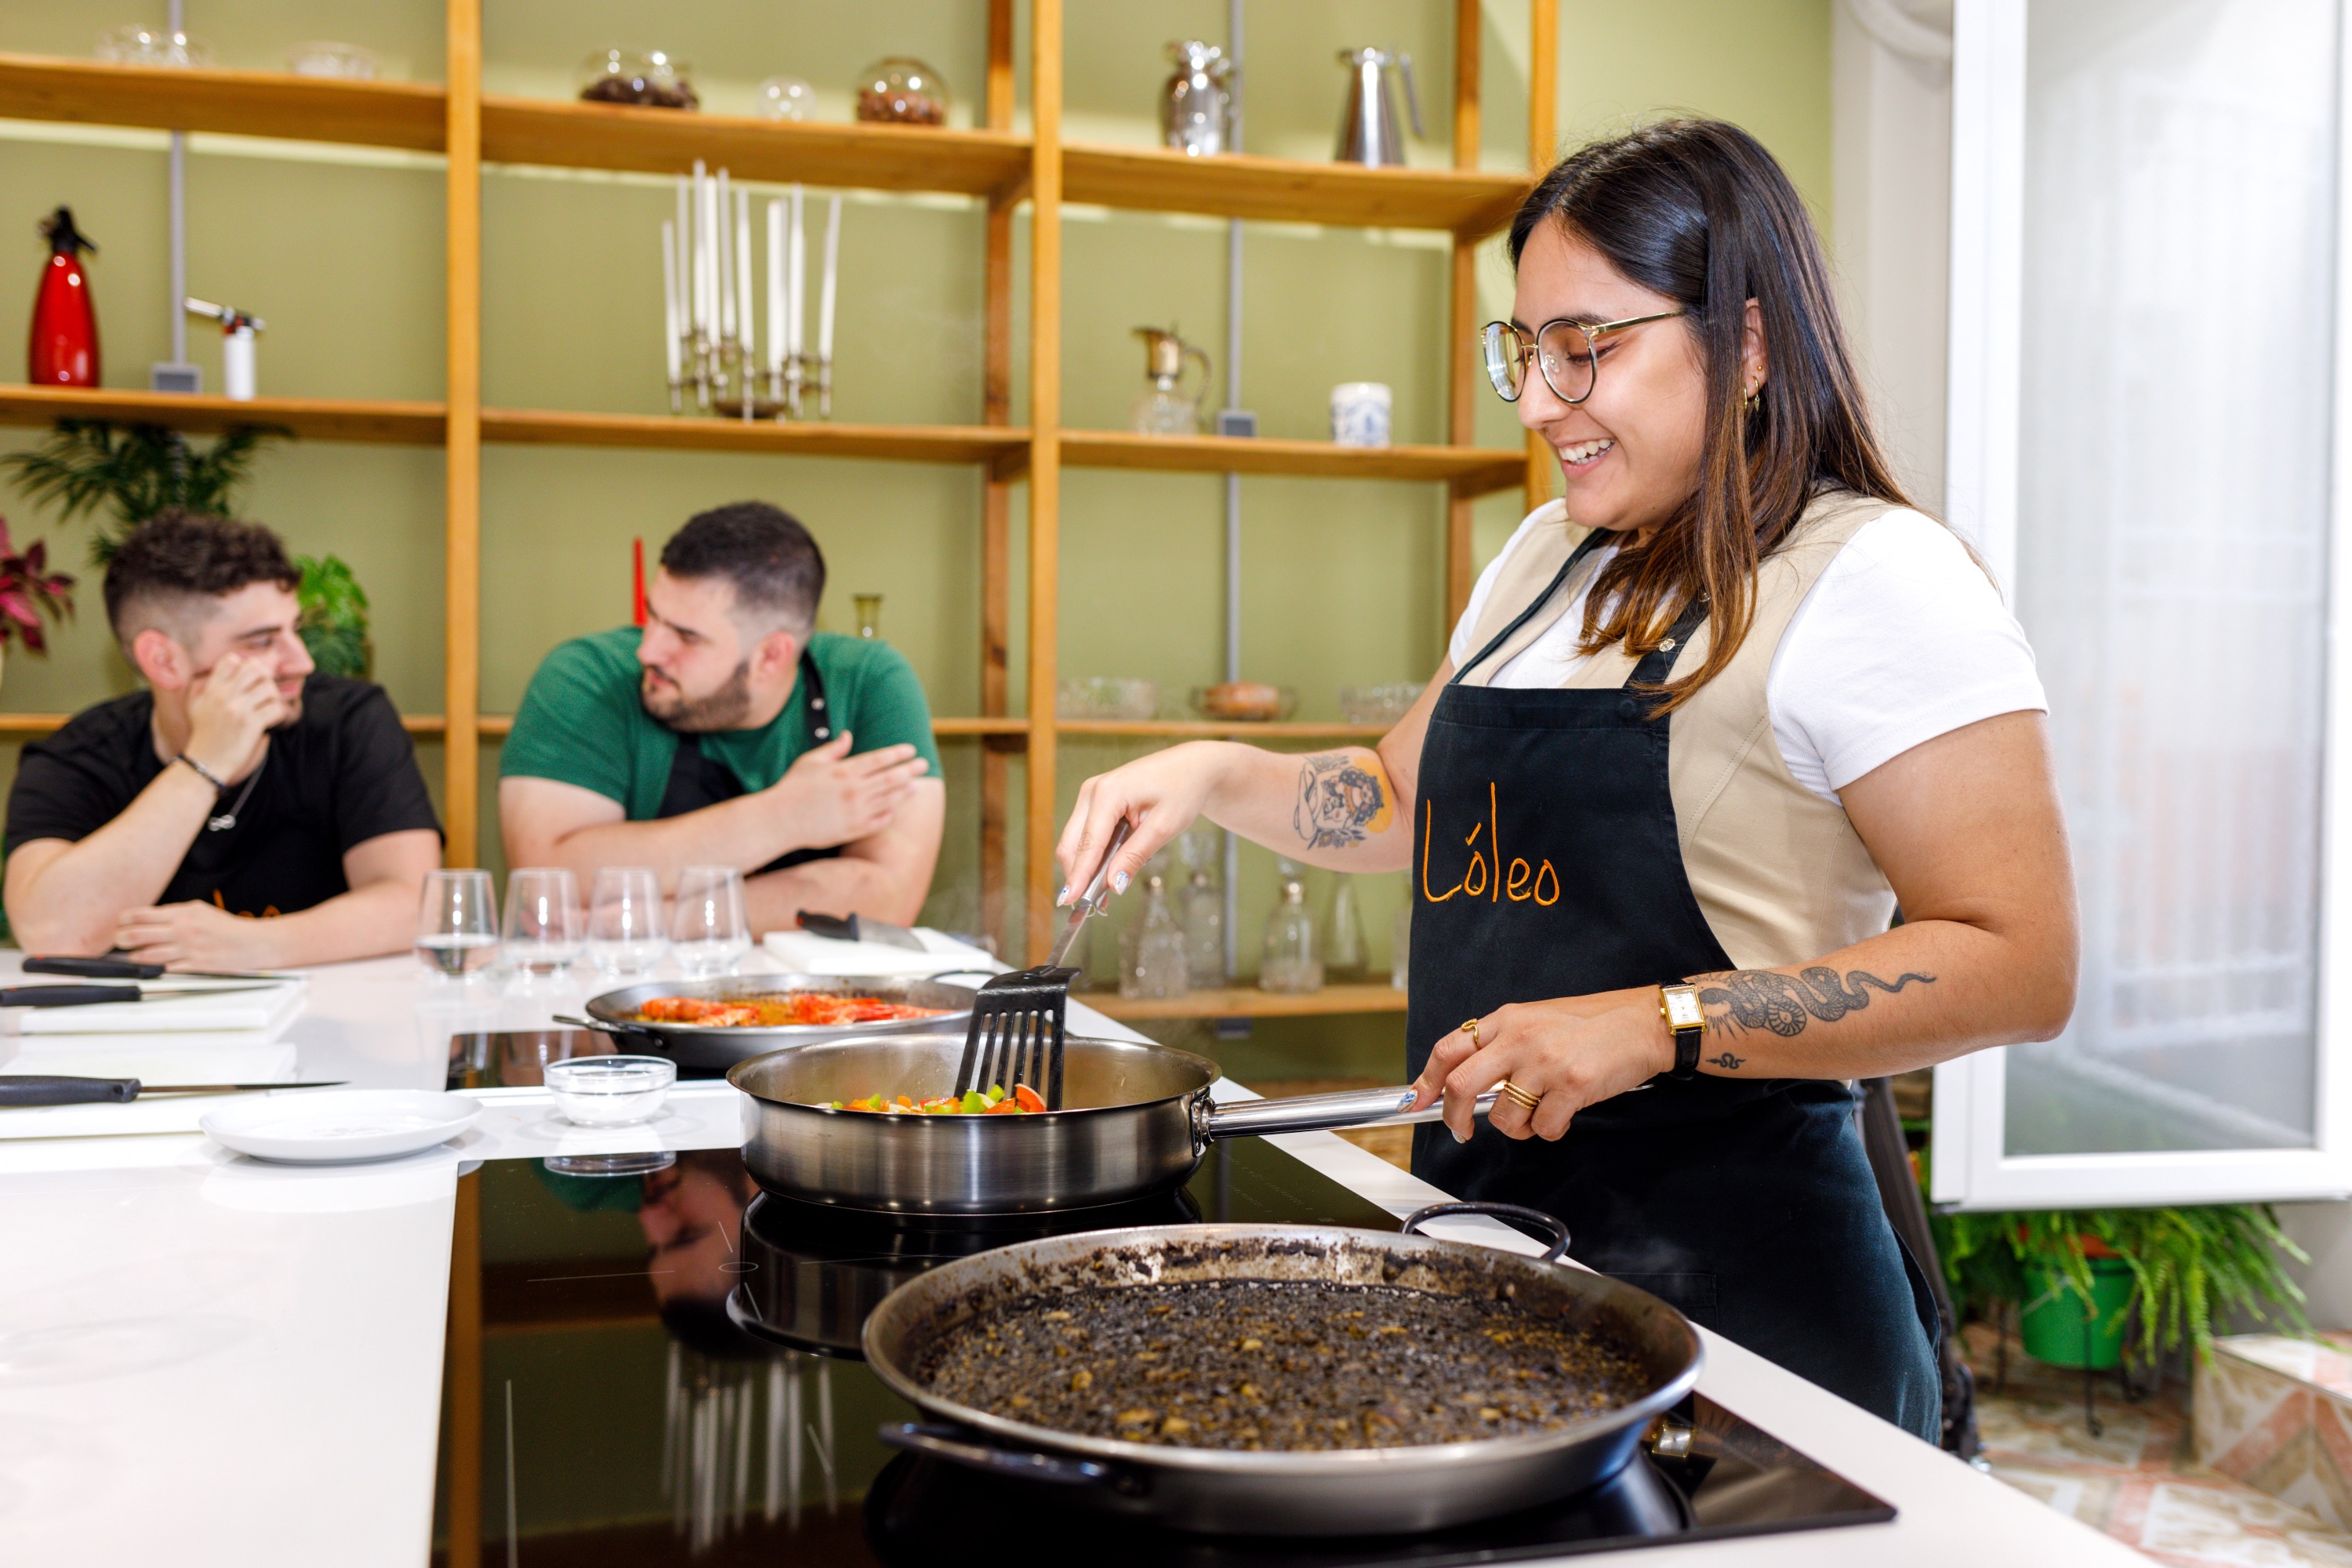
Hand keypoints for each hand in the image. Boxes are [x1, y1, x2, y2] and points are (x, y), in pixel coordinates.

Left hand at [115, 900, 279, 970]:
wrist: (254, 943)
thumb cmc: (227, 927)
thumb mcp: (200, 911)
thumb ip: (174, 913)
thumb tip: (149, 918)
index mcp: (183, 914)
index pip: (141, 914)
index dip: (124, 920)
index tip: (120, 924)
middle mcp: (183, 930)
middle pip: (138, 934)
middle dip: (122, 938)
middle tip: (119, 940)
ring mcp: (188, 949)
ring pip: (147, 954)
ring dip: (135, 957)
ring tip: (132, 956)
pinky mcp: (195, 965)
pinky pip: (165, 969)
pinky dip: (154, 969)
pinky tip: (150, 968)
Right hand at [184, 652, 284, 778]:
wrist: (205, 763)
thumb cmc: (204, 736)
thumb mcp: (197, 706)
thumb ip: (209, 687)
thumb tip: (230, 668)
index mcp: (211, 690)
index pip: (231, 660)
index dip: (245, 666)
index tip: (249, 681)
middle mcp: (223, 696)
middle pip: (255, 668)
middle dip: (265, 678)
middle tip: (264, 693)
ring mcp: (238, 709)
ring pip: (269, 688)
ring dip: (273, 698)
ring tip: (267, 709)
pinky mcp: (251, 724)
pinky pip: (277, 708)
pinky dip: (279, 714)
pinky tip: (270, 721)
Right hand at [766, 733, 928, 849]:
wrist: (780, 820)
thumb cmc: (793, 788)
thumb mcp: (811, 761)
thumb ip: (833, 749)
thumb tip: (848, 735)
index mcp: (844, 771)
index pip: (879, 759)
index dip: (897, 753)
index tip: (910, 750)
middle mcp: (854, 791)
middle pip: (891, 778)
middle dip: (910, 769)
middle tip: (923, 764)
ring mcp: (855, 811)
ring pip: (889, 799)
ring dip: (905, 791)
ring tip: (916, 786)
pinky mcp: (853, 829)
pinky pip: (879, 821)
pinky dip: (890, 813)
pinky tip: (895, 808)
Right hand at [1054, 742, 1234, 903]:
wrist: (1190, 767)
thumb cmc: (1182, 790)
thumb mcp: (1164, 826)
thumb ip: (1135, 855)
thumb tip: (1113, 884)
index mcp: (1108, 793)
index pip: (1088, 844)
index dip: (1079, 876)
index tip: (1072, 902)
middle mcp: (1092, 791)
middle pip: (1072, 844)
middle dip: (1078, 876)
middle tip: (1093, 906)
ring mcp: (1090, 794)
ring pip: (1074, 841)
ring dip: (1084, 868)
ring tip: (1104, 894)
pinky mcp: (1094, 801)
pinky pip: (1085, 834)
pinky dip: (1092, 856)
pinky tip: (1106, 873)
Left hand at [1407, 990, 1673, 1142]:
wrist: (1643, 1024)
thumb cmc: (1593, 1024)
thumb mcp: (1537, 1020)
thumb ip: (1503, 1043)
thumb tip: (1469, 1083)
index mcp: (1507, 1019)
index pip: (1449, 1049)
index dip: (1427, 1080)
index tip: (1417, 1101)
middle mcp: (1520, 1038)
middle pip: (1462, 1085)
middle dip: (1453, 1117)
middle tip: (1461, 1130)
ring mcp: (1546, 1063)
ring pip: (1502, 1116)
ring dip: (1515, 1128)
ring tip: (1536, 1116)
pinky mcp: (1573, 1086)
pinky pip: (1541, 1128)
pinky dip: (1549, 1131)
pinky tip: (1564, 1116)